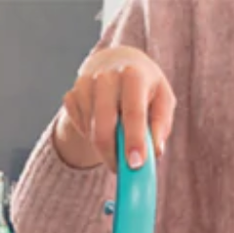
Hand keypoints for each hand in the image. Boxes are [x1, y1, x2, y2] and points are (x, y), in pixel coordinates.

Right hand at [54, 47, 175, 170]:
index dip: (134, 140)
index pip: (133, 112)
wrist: (115, 63)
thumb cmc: (144, 87)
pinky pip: (80, 130)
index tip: (135, 165)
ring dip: (104, 146)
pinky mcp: (71, 96)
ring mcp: (84, 86)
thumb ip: (161, 125)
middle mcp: (106, 77)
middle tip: (121, 170)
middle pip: (103, 129)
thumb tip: (155, 151)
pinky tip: (102, 124)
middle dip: (112, 156)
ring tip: (117, 135)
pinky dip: (91, 136)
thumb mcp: (163, 99)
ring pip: (90, 134)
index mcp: (133, 75)